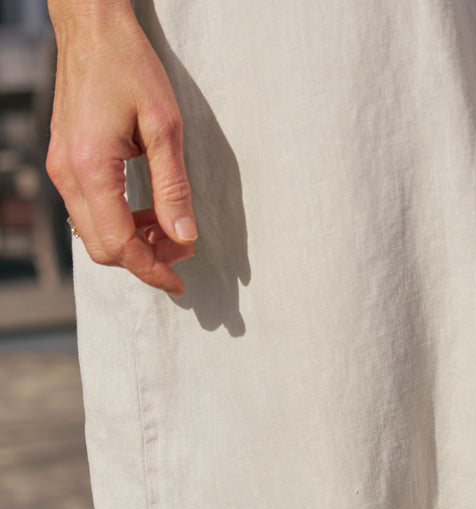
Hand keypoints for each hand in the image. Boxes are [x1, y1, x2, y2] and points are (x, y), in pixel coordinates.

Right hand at [46, 3, 196, 294]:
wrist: (92, 28)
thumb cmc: (129, 67)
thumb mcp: (165, 128)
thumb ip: (173, 188)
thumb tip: (184, 236)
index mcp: (91, 168)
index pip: (120, 244)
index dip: (152, 270)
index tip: (180, 281)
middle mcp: (67, 174)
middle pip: (102, 248)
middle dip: (144, 259)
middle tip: (181, 249)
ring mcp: (61, 169)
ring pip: (94, 233)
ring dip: (132, 242)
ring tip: (169, 230)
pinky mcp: (64, 162)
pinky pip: (88, 212)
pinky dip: (119, 222)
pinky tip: (146, 212)